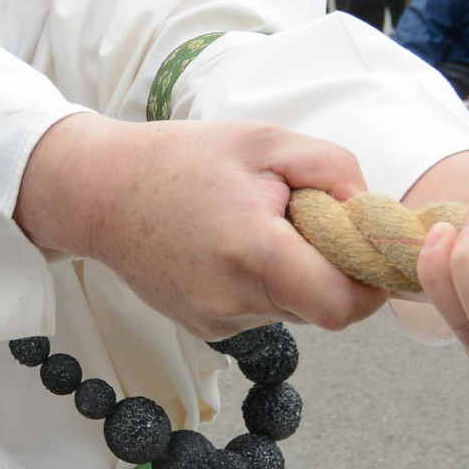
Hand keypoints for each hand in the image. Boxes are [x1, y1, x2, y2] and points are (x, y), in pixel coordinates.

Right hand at [13, 113, 389, 337]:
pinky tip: (230, 245)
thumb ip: (333, 169)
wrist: (99, 194)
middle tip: (306, 218)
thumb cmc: (182, 159)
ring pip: (295, 310)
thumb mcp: (265, 140)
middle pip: (324, 308)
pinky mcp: (206, 328)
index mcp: (254, 252)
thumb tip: (368, 214)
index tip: (365, 247)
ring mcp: (218, 322)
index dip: (370, 282)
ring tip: (257, 225)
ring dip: (297, 273)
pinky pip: (262, 311)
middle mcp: (235, 300)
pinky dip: (265, 281)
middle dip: (333, 268)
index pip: (344, 304)